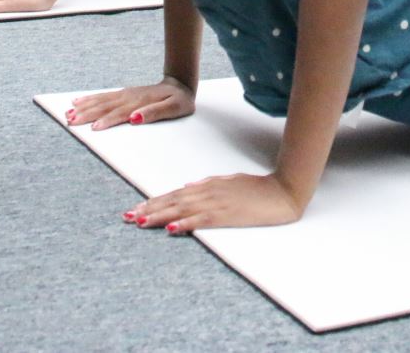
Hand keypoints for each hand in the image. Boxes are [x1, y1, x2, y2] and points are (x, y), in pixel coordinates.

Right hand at [69, 78, 195, 130]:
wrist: (181, 84)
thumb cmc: (179, 100)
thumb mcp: (174, 108)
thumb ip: (154, 113)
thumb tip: (135, 118)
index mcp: (140, 102)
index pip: (120, 113)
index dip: (107, 121)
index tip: (94, 128)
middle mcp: (129, 97)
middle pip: (105, 107)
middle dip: (87, 114)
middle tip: (70, 121)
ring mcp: (125, 94)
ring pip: (101, 101)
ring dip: (84, 107)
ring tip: (68, 113)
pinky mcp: (123, 94)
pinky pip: (103, 96)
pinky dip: (89, 99)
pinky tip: (77, 101)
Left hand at [127, 172, 304, 233]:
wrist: (282, 190)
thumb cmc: (258, 187)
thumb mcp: (230, 181)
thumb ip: (208, 184)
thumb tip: (188, 188)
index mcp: (207, 186)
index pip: (174, 194)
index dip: (154, 201)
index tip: (137, 208)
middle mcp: (207, 193)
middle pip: (172, 202)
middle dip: (148, 209)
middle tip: (127, 216)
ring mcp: (216, 204)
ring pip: (181, 211)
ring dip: (159, 217)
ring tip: (140, 222)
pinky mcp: (226, 216)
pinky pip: (201, 221)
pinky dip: (184, 224)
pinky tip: (171, 229)